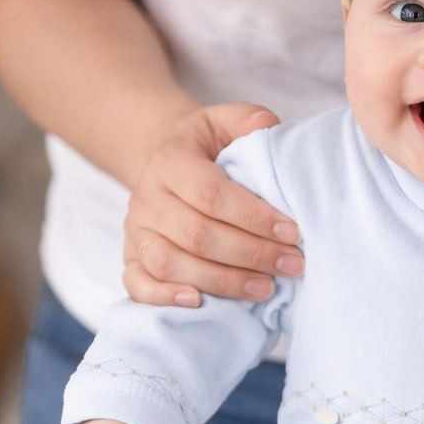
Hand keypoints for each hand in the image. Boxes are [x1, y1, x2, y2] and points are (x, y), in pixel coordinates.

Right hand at [123, 103, 302, 307]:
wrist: (170, 170)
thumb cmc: (209, 151)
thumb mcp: (226, 123)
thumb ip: (248, 119)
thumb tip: (267, 127)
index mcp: (169, 161)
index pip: (211, 194)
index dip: (254, 217)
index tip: (293, 232)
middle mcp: (146, 198)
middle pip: (197, 235)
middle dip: (251, 254)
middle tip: (292, 265)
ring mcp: (135, 232)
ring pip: (171, 264)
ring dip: (223, 281)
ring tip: (266, 288)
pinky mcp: (131, 260)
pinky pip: (138, 285)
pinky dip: (165, 298)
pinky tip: (200, 303)